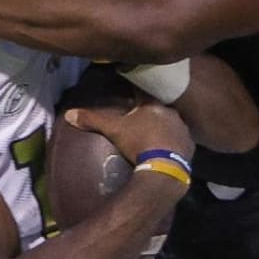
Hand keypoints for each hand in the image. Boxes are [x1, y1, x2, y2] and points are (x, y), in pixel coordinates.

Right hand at [65, 100, 194, 165]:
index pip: (142, 92)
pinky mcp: (189, 144)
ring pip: (170, 122)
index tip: (130, 90)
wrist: (163, 168)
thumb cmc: (138, 142)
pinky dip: (173, 141)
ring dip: (163, 126)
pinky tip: (166, 148)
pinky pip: (180, 138)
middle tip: (140, 116)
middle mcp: (171, 111)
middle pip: (158, 107)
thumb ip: (93, 120)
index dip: (135, 92)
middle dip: (149, 111)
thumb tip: (69, 114)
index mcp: (153, 104)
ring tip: (153, 134)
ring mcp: (182, 128)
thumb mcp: (114, 130)